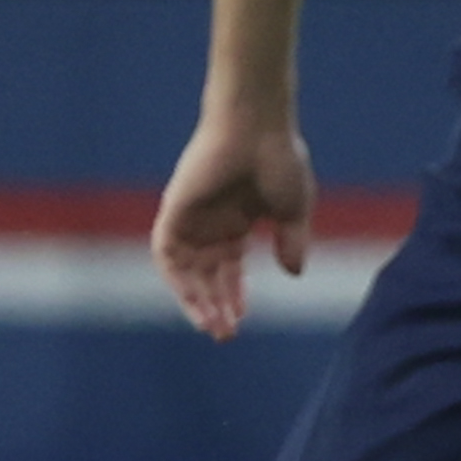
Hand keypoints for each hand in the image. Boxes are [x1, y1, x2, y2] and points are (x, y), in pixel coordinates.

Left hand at [153, 104, 315, 341]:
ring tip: (212, 326)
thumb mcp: (292, 210)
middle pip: (206, 276)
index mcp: (236, 222)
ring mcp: (191, 217)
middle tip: (225, 334)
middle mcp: (210, 223)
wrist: (256, 126)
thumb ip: (291, 242)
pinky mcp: (175, 209)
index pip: (228, 269)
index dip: (234, 295)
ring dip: (195, 300)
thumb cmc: (278, 157)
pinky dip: (176, 278)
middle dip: (215, 306)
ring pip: (185, 271)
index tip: (242, 318)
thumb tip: (294, 274)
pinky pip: (165, 253)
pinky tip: (193, 298)